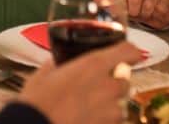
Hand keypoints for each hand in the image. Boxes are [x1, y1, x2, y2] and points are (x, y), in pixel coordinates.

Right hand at [16, 41, 141, 123]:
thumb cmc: (38, 102)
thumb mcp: (44, 74)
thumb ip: (58, 64)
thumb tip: (57, 63)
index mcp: (94, 65)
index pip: (128, 51)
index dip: (130, 51)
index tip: (128, 53)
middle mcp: (108, 86)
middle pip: (126, 79)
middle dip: (115, 81)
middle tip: (96, 84)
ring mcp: (111, 110)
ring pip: (121, 103)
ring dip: (111, 102)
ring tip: (89, 106)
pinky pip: (113, 121)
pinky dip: (104, 119)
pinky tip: (87, 118)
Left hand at [113, 0, 168, 28]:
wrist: (158, 10)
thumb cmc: (136, 4)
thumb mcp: (120, 1)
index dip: (119, 3)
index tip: (120, 9)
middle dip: (132, 11)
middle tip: (133, 13)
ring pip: (149, 4)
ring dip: (145, 14)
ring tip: (144, 12)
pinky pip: (162, 8)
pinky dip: (157, 15)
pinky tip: (156, 12)